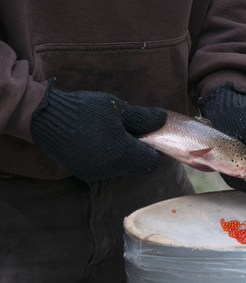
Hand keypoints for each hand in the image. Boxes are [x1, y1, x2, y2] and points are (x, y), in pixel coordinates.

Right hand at [31, 80, 166, 180]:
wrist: (47, 117)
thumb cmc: (86, 110)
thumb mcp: (119, 109)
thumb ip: (143, 118)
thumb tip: (162, 119)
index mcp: (124, 155)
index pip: (151, 162)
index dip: (151, 149)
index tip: (143, 135)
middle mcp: (111, 169)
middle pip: (135, 165)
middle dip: (135, 150)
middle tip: (122, 130)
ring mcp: (95, 173)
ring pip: (119, 167)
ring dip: (118, 153)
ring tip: (105, 132)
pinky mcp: (82, 173)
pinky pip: (103, 168)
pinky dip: (103, 156)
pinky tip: (93, 140)